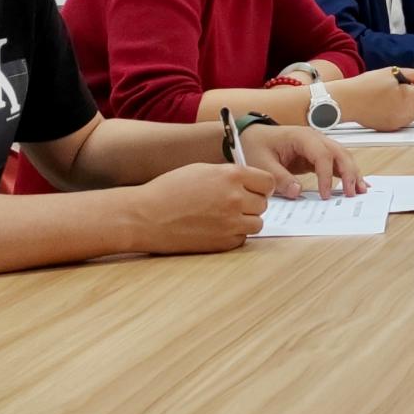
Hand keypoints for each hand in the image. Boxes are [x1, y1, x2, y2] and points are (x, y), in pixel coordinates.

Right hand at [129, 163, 273, 252]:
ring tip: (225, 217)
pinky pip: (241, 239)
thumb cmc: (169, 190)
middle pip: (263, 203)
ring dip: (246, 220)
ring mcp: (230, 223)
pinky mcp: (222, 243)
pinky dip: (233, 235)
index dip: (261, 186)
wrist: (145, 217)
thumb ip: (229, 175)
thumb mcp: (202, 170)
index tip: (254, 189)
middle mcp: (235, 198)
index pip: (268, 182)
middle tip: (234, 204)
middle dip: (252, 203)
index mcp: (232, 176)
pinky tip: (216, 229)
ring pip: (257, 223)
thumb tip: (248, 181)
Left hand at [238, 121, 365, 199]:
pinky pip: (336, 163)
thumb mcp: (261, 163)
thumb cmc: (256, 145)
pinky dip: (347, 173)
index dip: (326, 176)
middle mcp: (315, 138)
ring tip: (361, 191)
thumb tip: (297, 192)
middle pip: (340, 153)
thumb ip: (279, 178)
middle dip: (349, 172)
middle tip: (353, 193)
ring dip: (353, 173)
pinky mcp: (317, 155)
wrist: (252, 137)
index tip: (325, 195)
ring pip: (342, 157)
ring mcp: (318, 146)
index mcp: (302, 137)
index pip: (322, 155)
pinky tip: (356, 184)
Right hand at [338, 67, 413, 130]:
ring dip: (411, 109)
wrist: (348, 101)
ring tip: (394, 100)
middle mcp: (405, 111)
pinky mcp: (390, 128)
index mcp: (407, 95)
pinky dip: (401, 116)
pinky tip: (389, 107)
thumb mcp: (392, 72)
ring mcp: (398, 121)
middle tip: (405, 92)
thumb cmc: (367, 85)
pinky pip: (403, 123)